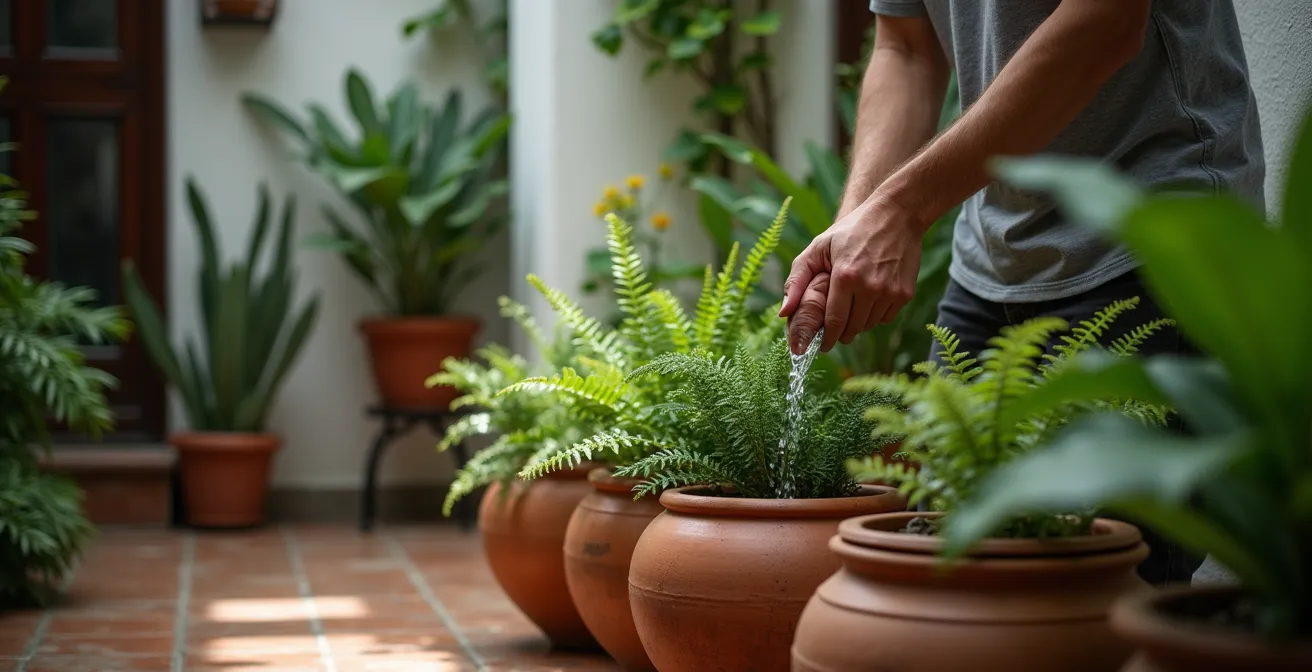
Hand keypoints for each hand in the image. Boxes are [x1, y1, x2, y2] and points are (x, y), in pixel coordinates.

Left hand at [779, 196, 924, 353]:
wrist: (897, 215)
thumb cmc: (852, 230)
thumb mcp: (818, 247)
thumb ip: (797, 280)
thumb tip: (783, 313)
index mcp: (845, 277)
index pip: (834, 323)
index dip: (826, 339)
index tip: (821, 345)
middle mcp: (870, 287)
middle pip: (852, 329)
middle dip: (840, 332)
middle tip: (834, 326)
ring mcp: (890, 292)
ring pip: (869, 326)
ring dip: (857, 323)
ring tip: (851, 307)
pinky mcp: (905, 294)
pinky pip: (885, 318)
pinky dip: (875, 315)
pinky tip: (869, 299)